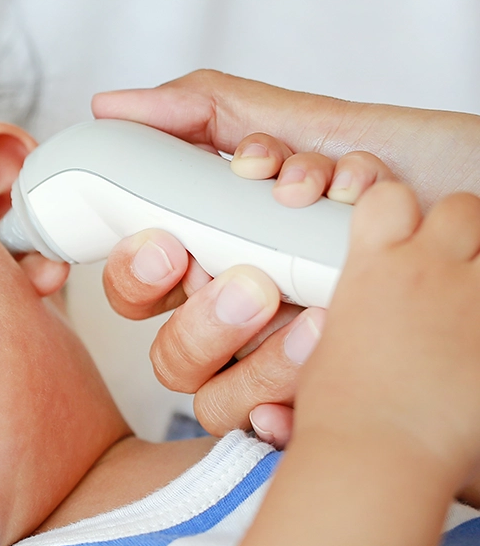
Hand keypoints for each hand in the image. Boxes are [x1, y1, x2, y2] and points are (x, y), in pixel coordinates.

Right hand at [96, 71, 479, 446]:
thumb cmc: (434, 177)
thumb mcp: (322, 130)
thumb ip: (214, 113)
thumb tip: (111, 107)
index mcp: (232, 256)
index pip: (141, 288)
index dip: (134, 276)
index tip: (167, 245)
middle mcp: (252, 317)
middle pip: (169, 354)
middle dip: (200, 323)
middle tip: (254, 284)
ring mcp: (289, 366)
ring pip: (215, 402)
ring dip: (258, 364)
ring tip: (324, 318)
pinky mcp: (335, 407)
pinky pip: (276, 437)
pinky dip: (289, 413)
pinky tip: (328, 373)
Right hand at [295, 183, 479, 492]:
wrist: (382, 456)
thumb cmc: (343, 419)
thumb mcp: (316, 362)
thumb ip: (321, 336)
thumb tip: (299, 350)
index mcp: (371, 271)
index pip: (387, 198)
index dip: (396, 211)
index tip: (398, 237)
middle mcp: (426, 270)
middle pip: (459, 207)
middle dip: (458, 230)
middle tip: (448, 266)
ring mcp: (473, 295)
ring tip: (468, 294)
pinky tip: (475, 333)